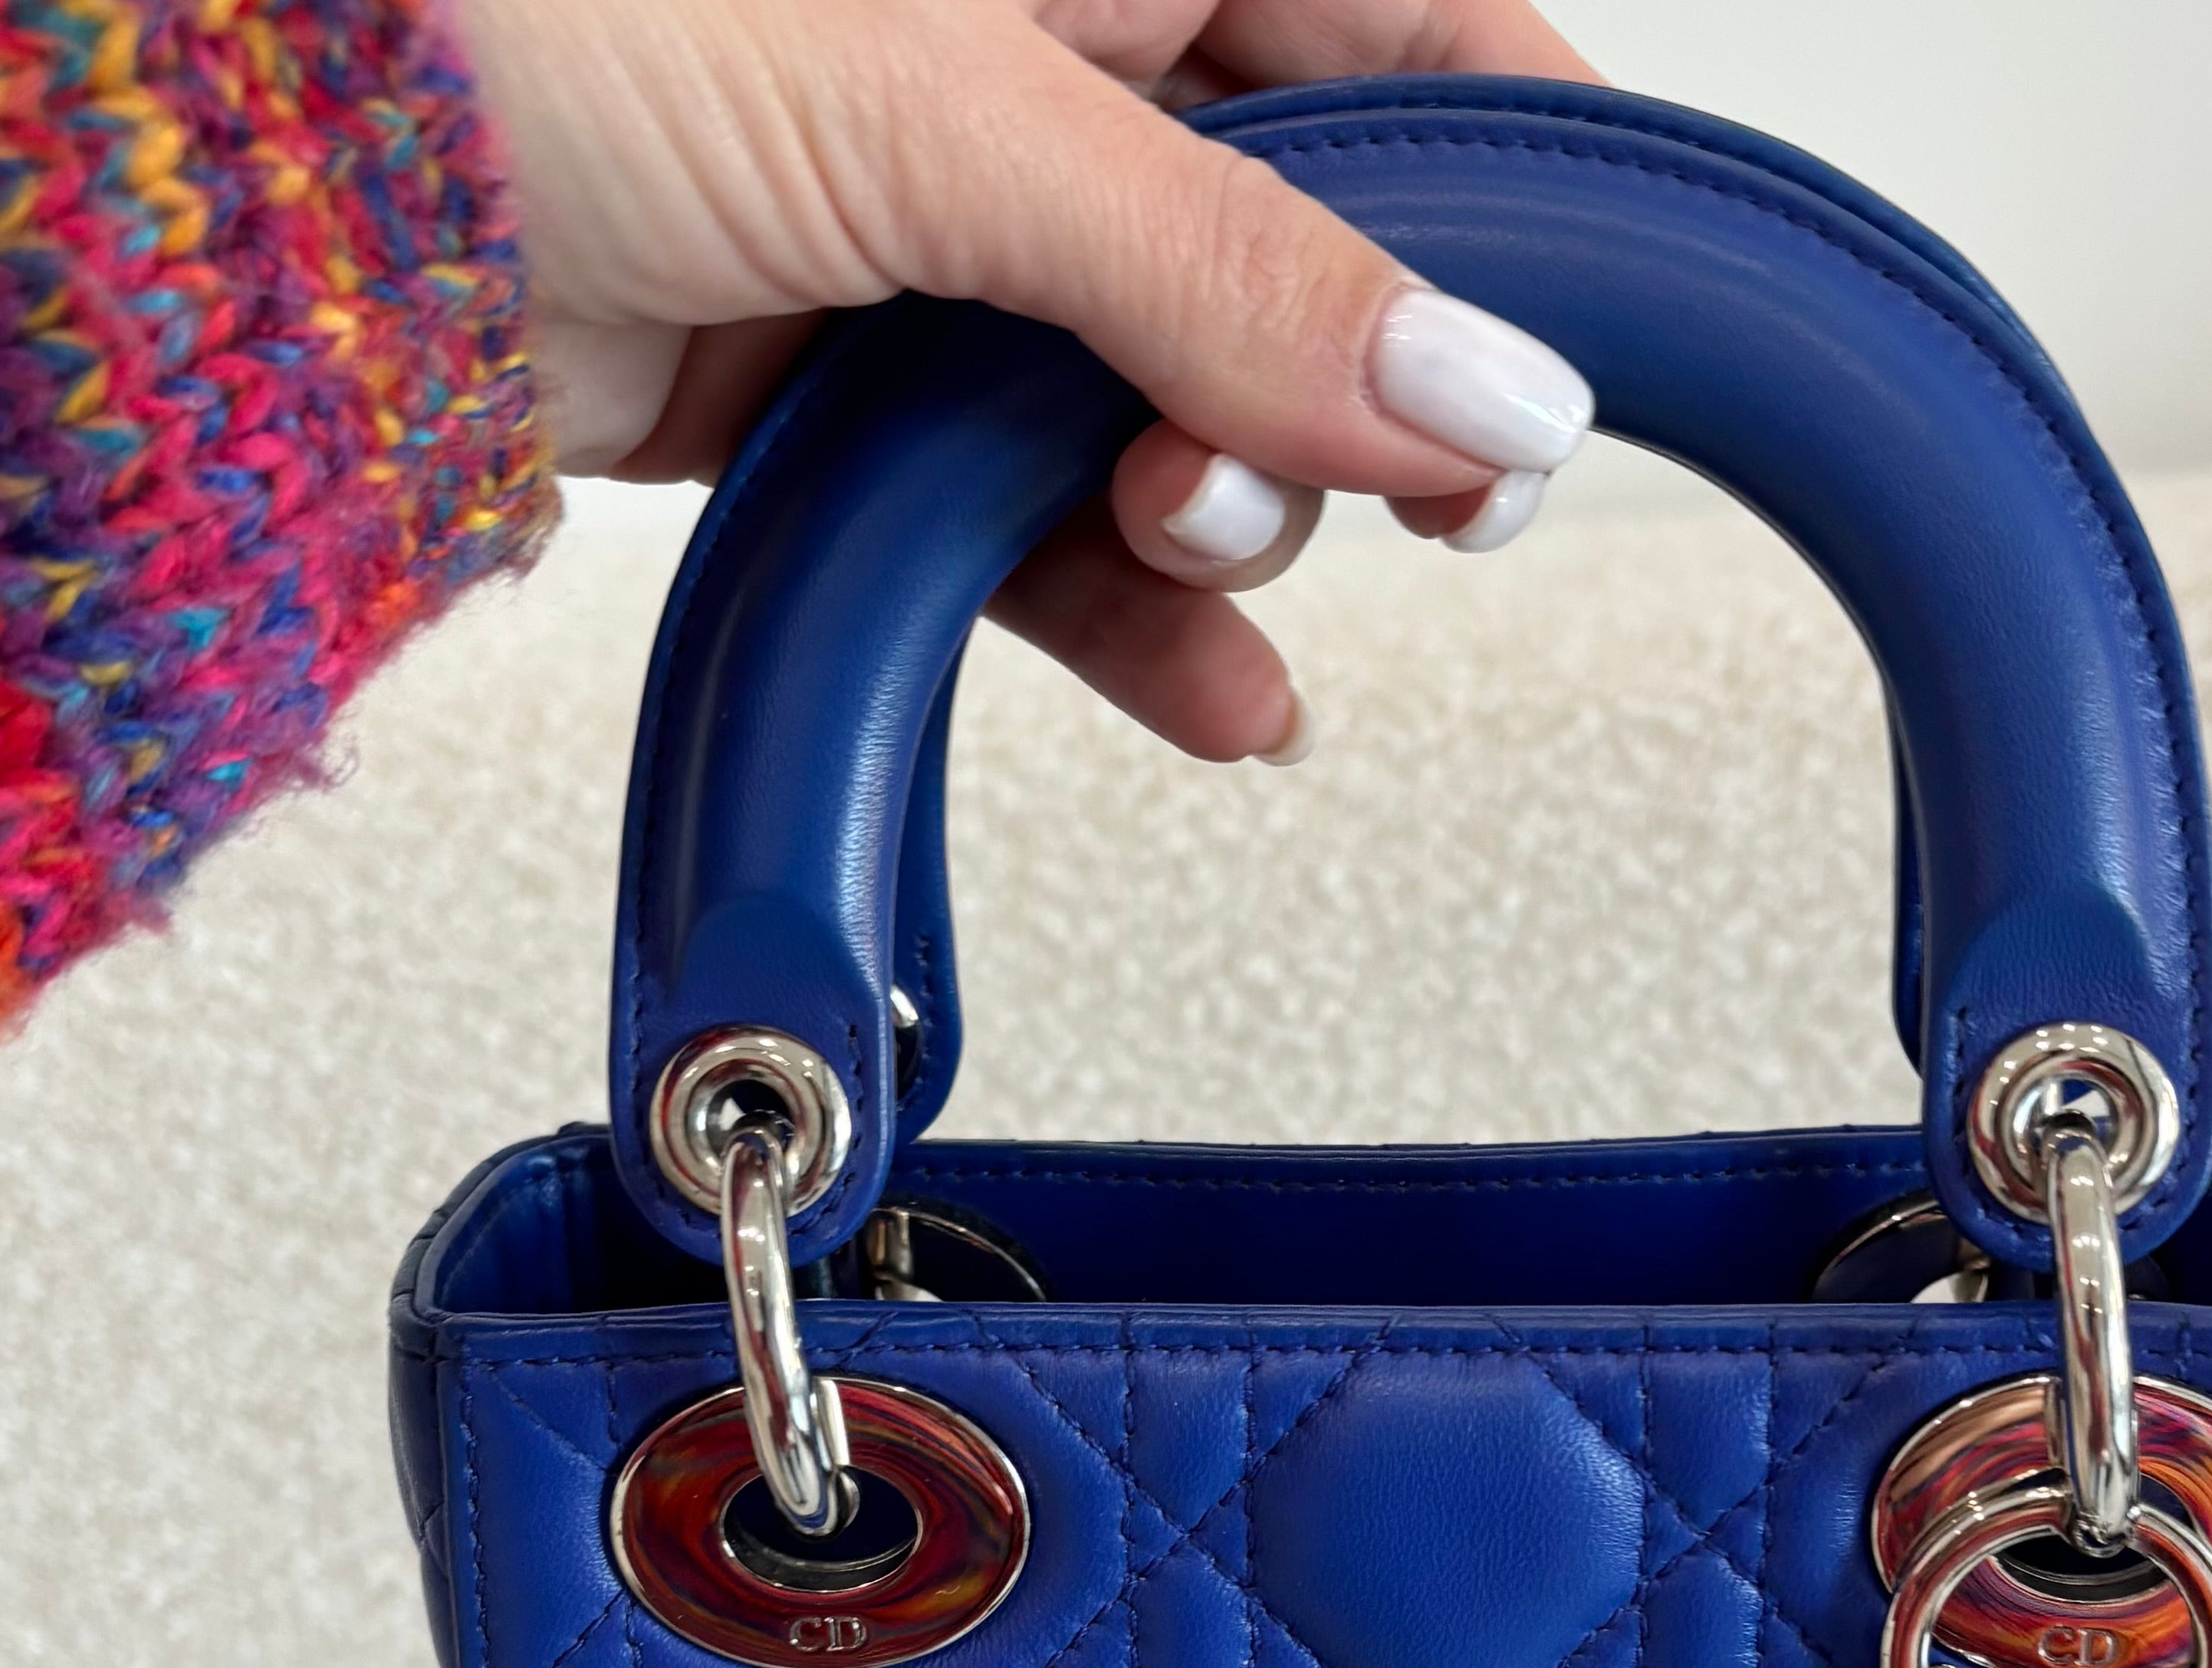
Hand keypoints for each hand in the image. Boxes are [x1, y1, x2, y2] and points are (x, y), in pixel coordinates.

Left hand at [455, 0, 1605, 764]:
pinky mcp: (873, 381)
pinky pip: (1059, 513)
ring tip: (1192, 557)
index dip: (1512, 197)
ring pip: (1192, 406)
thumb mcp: (948, 111)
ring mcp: (961, 230)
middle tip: (1372, 486)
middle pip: (1317, 253)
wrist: (274, 193)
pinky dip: (1135, 611)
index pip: (1413, 31)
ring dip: (1232, 522)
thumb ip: (1234, 269)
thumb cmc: (524, 5)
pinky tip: (1218, 689)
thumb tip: (1481, 386)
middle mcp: (1051, 59)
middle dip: (1346, 395)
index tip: (1571, 350)